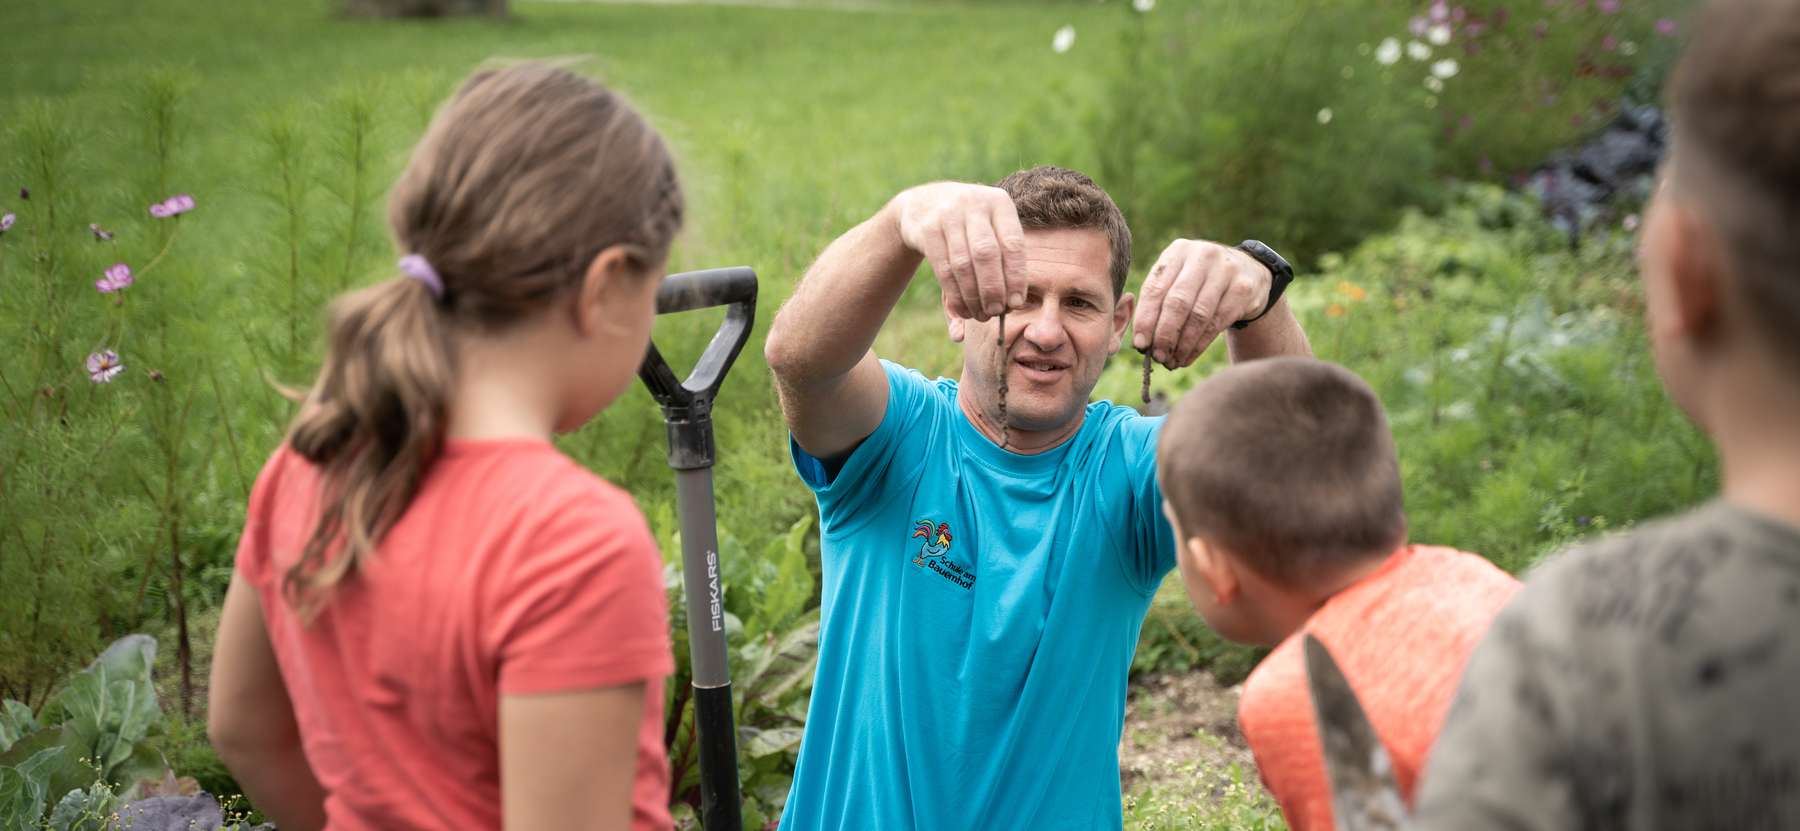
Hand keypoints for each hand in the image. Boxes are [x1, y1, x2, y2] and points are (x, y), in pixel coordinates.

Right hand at [892, 182, 1027, 321]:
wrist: (924, 203)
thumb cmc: (970, 224)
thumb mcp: (991, 226)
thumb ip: (1004, 256)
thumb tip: (1015, 302)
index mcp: (999, 203)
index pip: (1012, 244)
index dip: (1016, 277)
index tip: (1016, 303)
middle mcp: (974, 204)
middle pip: (986, 254)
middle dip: (993, 289)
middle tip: (996, 312)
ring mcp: (947, 215)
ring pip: (962, 265)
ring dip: (973, 296)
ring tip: (980, 315)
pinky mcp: (927, 229)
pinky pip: (943, 269)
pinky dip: (955, 295)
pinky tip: (962, 309)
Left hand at [1132, 239, 1271, 367]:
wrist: (1247, 272)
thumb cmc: (1200, 282)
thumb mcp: (1178, 278)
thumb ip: (1157, 301)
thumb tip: (1141, 342)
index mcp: (1178, 251)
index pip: (1155, 288)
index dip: (1145, 319)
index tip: (1139, 344)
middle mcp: (1202, 256)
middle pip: (1177, 302)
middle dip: (1164, 334)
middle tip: (1157, 357)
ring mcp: (1226, 270)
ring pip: (1198, 316)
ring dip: (1182, 344)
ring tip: (1171, 361)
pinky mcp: (1243, 289)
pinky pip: (1216, 323)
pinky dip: (1199, 345)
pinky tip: (1188, 356)